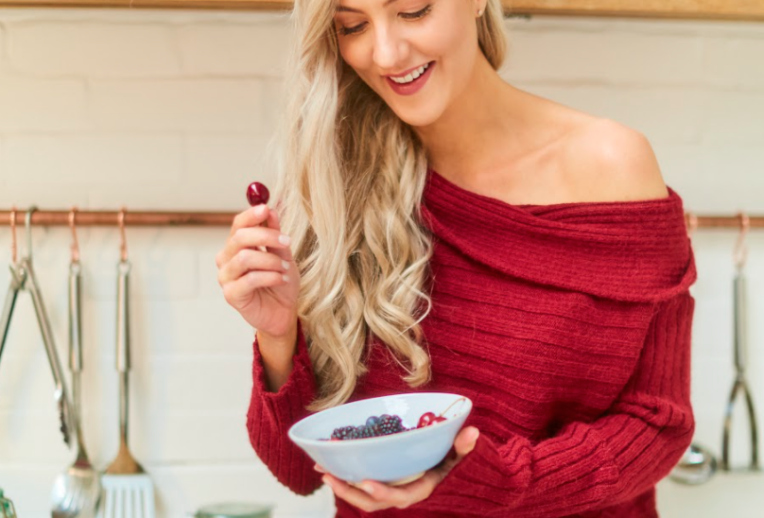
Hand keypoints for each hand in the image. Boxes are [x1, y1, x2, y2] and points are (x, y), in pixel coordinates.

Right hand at [216, 203, 299, 337]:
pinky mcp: (231, 295)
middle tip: (287, 241)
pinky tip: (281, 280)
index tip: (267, 209)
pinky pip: (250, 279)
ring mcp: (226, 277)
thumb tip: (270, 210)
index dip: (251, 216)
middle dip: (266, 236)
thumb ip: (275, 235)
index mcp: (237, 246)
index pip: (238, 224)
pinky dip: (270, 276)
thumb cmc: (280, 282)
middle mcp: (227, 259)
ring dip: (271, 261)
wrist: (283, 312)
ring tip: (285, 268)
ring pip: (245, 258)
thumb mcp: (283, 254)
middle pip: (240, 238)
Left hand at [316, 426, 479, 510]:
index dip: (382, 492)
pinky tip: (329, 465)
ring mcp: (392, 489)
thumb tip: (472, 432)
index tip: (365, 482)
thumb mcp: (462, 456)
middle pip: (373, 502)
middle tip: (330, 477)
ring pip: (363, 496)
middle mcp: (403, 493)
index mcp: (421, 490)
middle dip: (350, 492)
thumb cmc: (457, 464)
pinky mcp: (384, 482)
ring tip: (323, 471)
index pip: (400, 496)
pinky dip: (346, 477)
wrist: (455, 475)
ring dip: (343, 486)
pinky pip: (362, 484)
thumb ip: (464, 446)